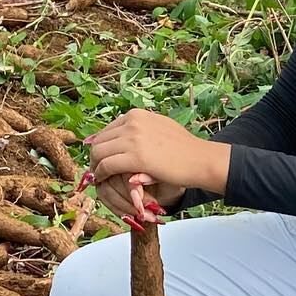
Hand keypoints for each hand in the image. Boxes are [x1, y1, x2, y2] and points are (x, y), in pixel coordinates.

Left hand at [85, 110, 227, 217]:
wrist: (200, 159)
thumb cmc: (184, 148)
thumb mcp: (160, 128)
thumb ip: (141, 129)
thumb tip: (123, 135)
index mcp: (137, 115)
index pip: (107, 129)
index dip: (101, 145)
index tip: (102, 157)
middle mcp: (132, 123)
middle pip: (99, 140)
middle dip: (95, 156)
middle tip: (96, 169)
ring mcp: (132, 139)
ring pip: (98, 153)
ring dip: (95, 166)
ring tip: (98, 176)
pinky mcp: (135, 157)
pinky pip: (106, 166)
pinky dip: (100, 174)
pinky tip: (102, 180)